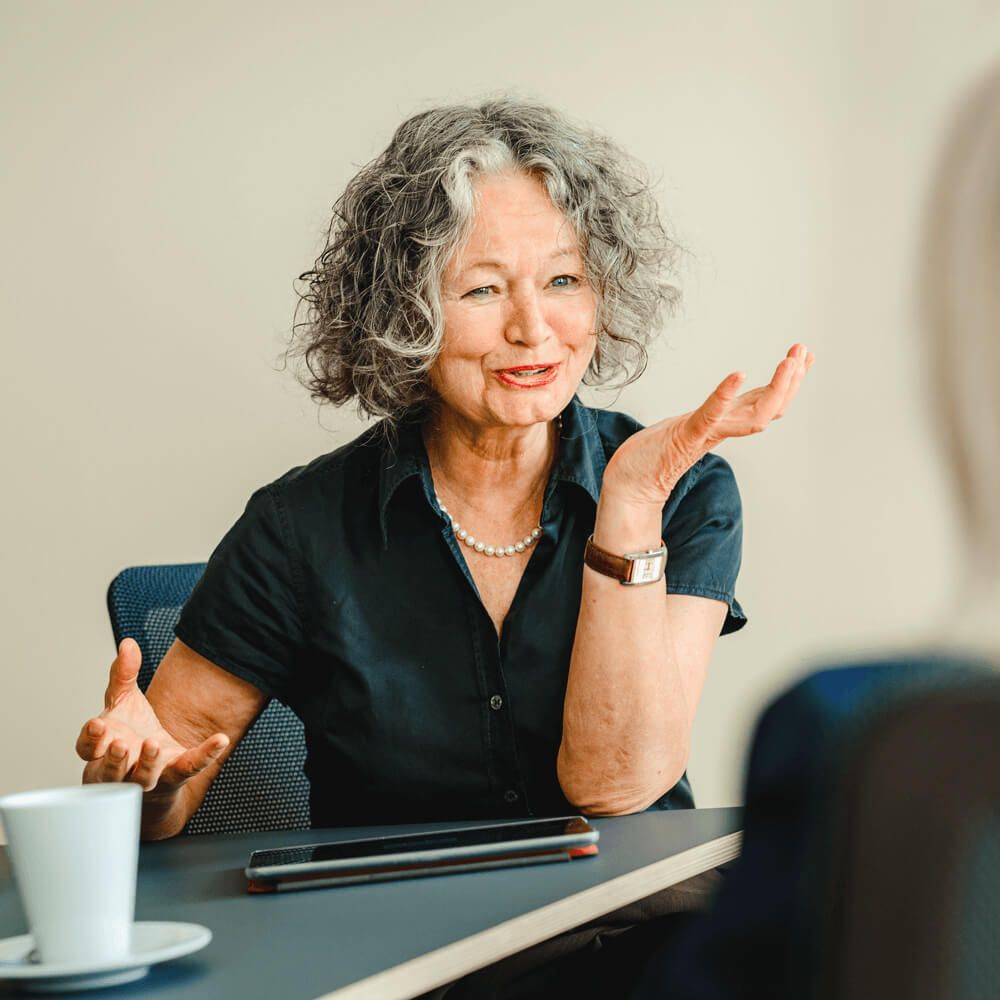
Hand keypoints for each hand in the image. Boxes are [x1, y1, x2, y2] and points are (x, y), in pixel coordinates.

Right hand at [76, 638, 228, 799]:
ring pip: (144, 777)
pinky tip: (220, 740)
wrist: (152, 763)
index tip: (96, 725)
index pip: (87, 749)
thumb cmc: (129, 732)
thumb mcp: (124, 700)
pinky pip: (191, 767)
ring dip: (147, 764)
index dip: (89, 740)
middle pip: (111, 771)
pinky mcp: (177, 775)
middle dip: (114, 760)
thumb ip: (123, 674)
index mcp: (102, 749)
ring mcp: (148, 776)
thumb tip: (128, 644)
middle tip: (121, 744)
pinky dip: (206, 754)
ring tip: (153, 745)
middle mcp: (121, 768)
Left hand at [603, 343, 814, 506]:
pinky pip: (710, 417)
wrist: (628, 486)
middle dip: (791, 381)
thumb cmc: (651, 457)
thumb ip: (711, 416)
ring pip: (754, 416)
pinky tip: (738, 375)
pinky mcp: (686, 438)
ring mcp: (706, 435)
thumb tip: (724, 401)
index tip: (803, 356)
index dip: (788, 382)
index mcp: (724, 425)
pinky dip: (724, 396)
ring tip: (789, 361)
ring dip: (776, 387)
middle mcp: (722, 431)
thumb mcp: (689, 426)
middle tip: (803, 351)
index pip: (765, 402)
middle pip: (770, 408)